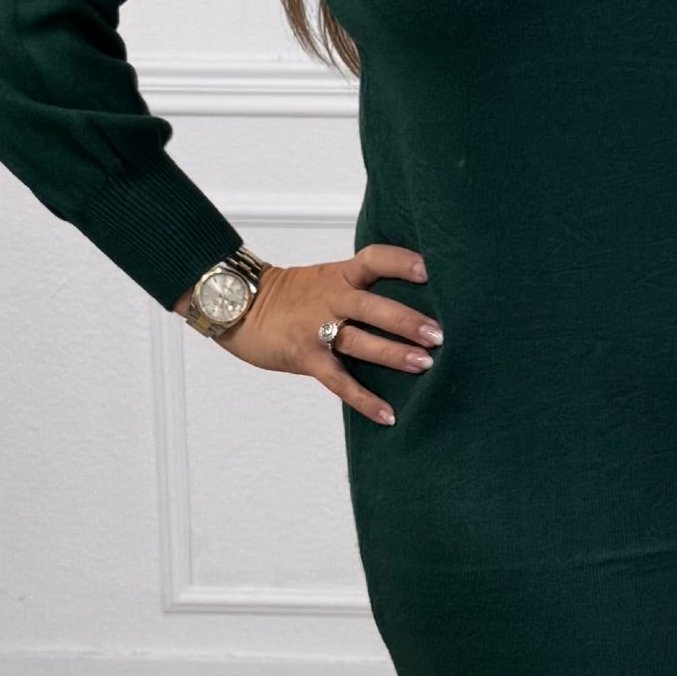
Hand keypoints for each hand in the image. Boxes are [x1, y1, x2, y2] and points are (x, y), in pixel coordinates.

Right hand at [174, 245, 441, 425]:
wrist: (238, 307)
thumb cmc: (290, 296)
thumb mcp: (325, 280)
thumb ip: (359, 288)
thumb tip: (409, 303)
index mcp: (340, 276)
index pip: (374, 260)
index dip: (401, 262)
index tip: (429, 270)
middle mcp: (331, 299)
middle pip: (373, 307)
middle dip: (407, 321)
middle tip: (438, 334)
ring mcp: (316, 328)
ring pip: (359, 341)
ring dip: (393, 354)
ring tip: (425, 365)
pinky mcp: (305, 356)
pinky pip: (338, 381)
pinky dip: (364, 399)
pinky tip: (387, 415)